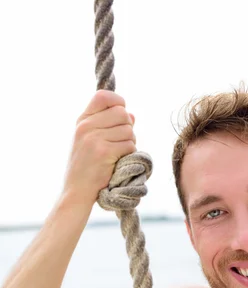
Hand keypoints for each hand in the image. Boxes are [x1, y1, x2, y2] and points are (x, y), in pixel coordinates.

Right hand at [63, 90, 136, 205]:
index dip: (118, 102)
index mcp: (82, 120)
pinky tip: (118, 162)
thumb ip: (109, 125)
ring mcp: (94, 138)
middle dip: (128, 128)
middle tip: (120, 142)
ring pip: (129, 130)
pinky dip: (129, 154)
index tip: (121, 116)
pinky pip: (129, 145)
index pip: (103, 96)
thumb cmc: (87, 166)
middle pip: (123, 113)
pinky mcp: (104, 152)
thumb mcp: (91, 141)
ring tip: (118, 154)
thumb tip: (132, 114)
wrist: (76, 191)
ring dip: (130, 143)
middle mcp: (86, 126)